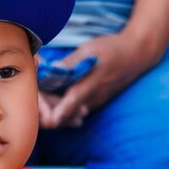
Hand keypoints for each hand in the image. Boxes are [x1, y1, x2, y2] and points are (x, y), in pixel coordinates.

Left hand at [40, 32, 158, 129]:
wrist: (137, 55)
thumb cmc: (112, 49)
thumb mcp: (89, 50)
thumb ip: (69, 63)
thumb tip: (50, 70)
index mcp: (88, 88)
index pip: (66, 107)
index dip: (51, 114)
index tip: (41, 119)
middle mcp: (89, 101)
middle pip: (61, 116)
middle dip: (44, 110)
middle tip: (31, 97)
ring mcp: (91, 105)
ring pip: (65, 115)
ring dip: (50, 109)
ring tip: (38, 96)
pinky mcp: (92, 104)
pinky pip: (72, 112)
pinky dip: (60, 107)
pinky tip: (50, 98)